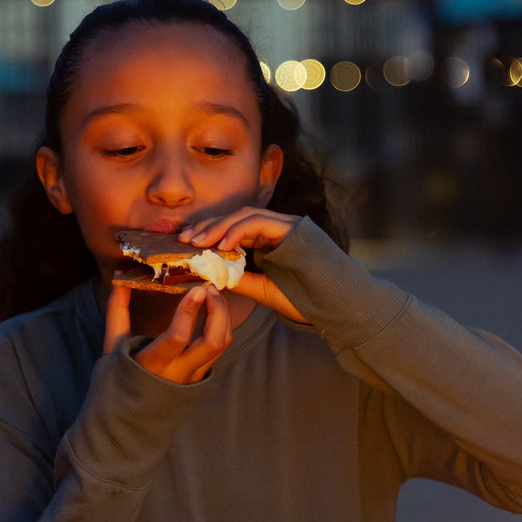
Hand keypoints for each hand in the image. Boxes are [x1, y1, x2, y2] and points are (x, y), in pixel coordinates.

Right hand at [104, 283, 232, 383]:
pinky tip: (212, 311)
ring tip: (213, 295)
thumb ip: (117, 312)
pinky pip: (218, 350)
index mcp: (153, 364)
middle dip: (218, 311)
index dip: (189, 310)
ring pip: (222, 345)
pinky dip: (220, 327)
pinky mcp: (201, 377)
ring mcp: (193, 377)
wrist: (127, 421)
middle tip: (210, 287)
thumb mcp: (112, 347)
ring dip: (223, 317)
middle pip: (213, 341)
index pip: (178, 336)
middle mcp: (179, 372)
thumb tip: (119, 278)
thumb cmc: (116, 382)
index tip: (197, 288)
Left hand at [182, 208, 306, 323]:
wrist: (336, 306)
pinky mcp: (293, 227)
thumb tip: (210, 275)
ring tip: (200, 241)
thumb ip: (239, 279)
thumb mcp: (262, 290)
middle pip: (236, 217)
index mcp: (270, 240)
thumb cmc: (305, 300)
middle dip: (209, 226)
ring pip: (245, 215)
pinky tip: (223, 243)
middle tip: (186, 238)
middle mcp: (277, 228)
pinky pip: (260, 221)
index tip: (187, 243)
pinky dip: (239, 229)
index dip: (210, 233)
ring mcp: (287, 225)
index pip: (235, 228)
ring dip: (220, 226)